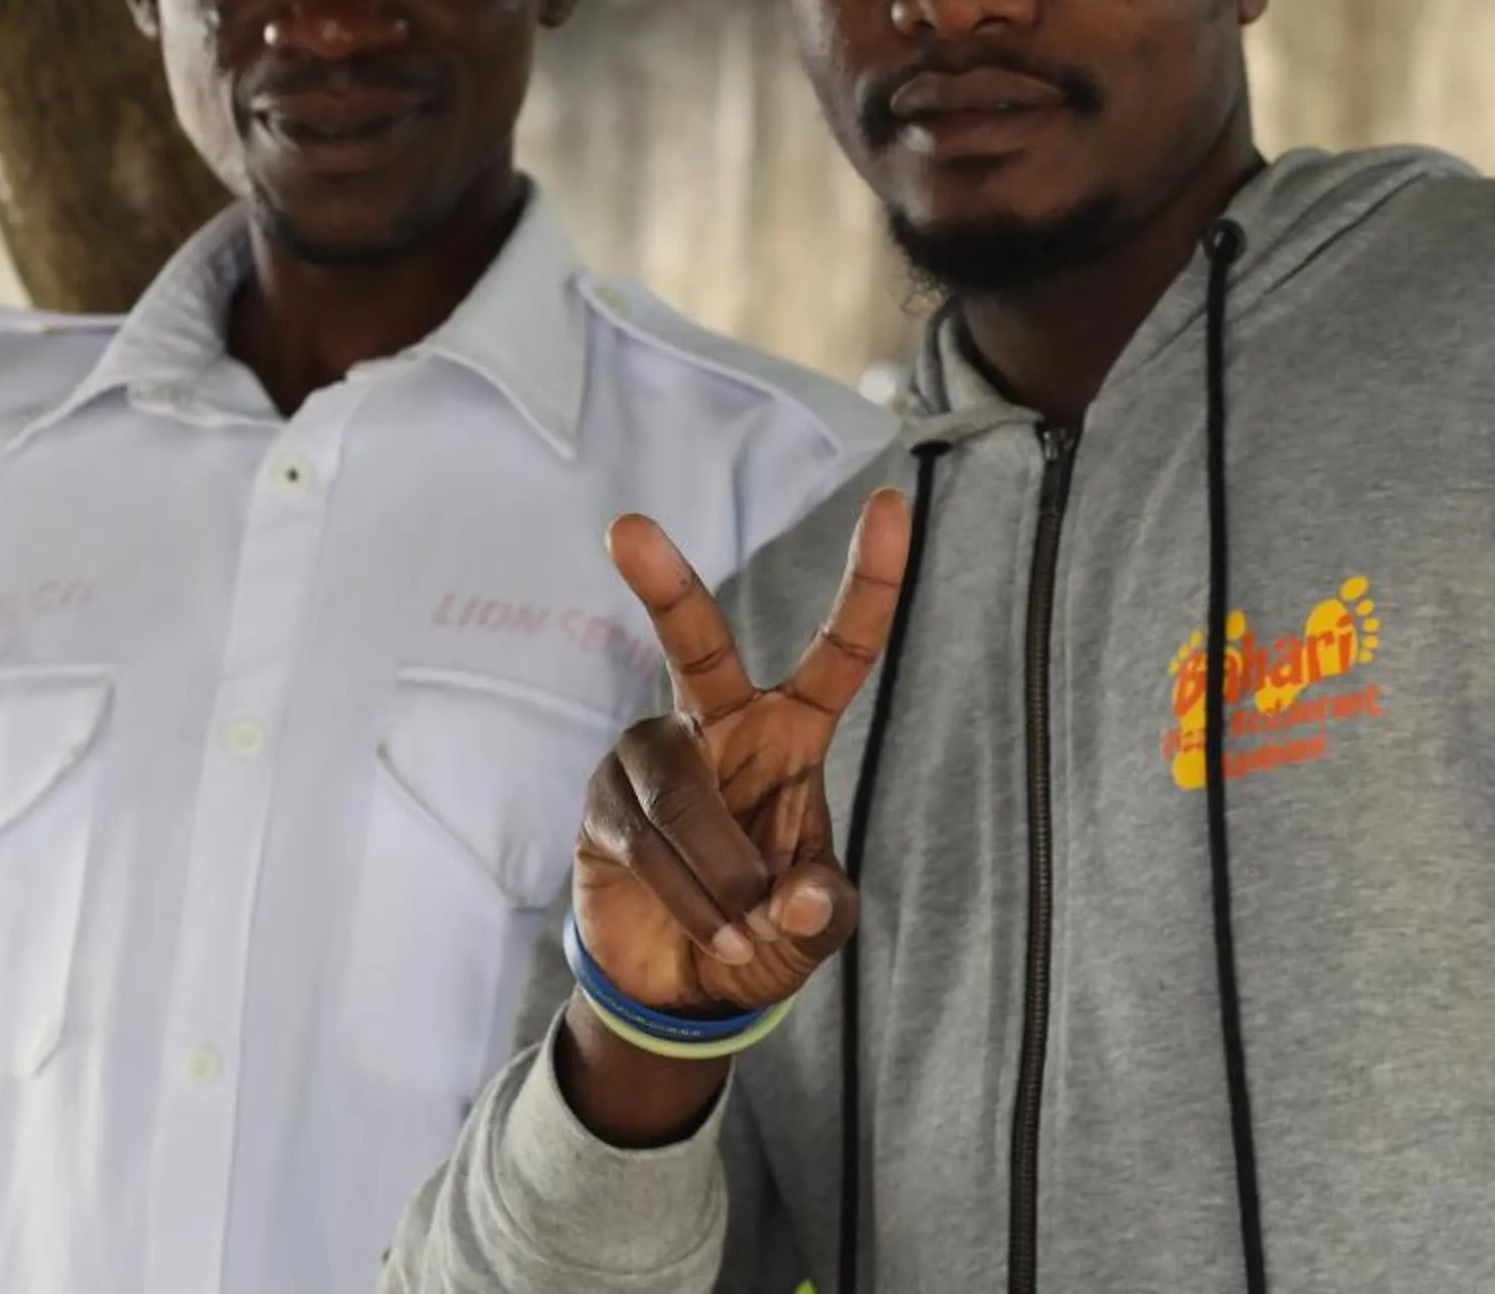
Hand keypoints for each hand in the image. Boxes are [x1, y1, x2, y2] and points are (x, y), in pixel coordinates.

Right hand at [575, 488, 912, 1014]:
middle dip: (665, 586)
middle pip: (694, 643)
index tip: (891, 503)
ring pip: (680, 791)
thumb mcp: (817, 930)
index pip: (837, 650)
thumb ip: (824, 911)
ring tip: (739, 930)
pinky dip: (687, 898)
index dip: (869, 581)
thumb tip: (798, 896)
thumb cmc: (765, 933)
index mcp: (791, 735)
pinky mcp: (604, 803)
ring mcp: (652, 759)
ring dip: (718, 874)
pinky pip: (644, 839)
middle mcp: (718, 726)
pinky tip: (708, 932)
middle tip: (627, 529)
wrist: (686, 992)